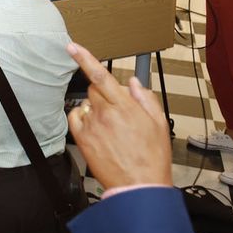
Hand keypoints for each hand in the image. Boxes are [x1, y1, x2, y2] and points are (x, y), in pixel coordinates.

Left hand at [65, 42, 171, 190]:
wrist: (139, 186)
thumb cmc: (152, 158)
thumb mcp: (160, 124)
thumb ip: (145, 98)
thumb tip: (133, 83)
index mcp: (125, 107)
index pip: (101, 75)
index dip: (84, 58)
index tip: (72, 47)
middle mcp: (105, 114)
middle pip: (94, 89)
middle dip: (105, 94)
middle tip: (120, 112)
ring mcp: (92, 126)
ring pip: (87, 104)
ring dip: (96, 109)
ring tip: (112, 129)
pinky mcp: (82, 139)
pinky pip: (76, 118)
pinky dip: (83, 118)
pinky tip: (96, 129)